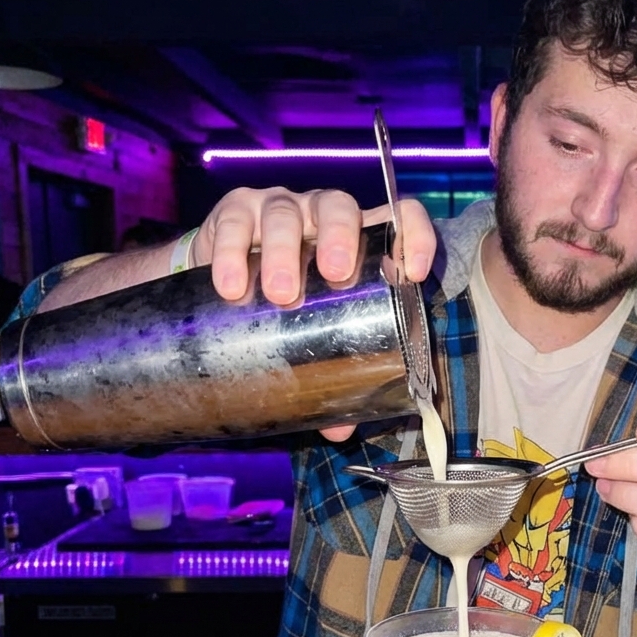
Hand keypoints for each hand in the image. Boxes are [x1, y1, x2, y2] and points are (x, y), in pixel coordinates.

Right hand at [190, 187, 436, 444]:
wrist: (222, 277)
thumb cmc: (288, 305)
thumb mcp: (316, 330)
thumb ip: (332, 374)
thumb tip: (340, 429)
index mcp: (358, 239)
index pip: (399, 217)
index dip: (413, 234)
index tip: (412, 270)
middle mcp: (322, 215)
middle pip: (339, 207)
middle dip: (340, 238)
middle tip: (335, 275)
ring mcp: (279, 208)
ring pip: (286, 215)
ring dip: (283, 251)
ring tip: (281, 294)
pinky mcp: (234, 211)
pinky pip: (234, 225)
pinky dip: (233, 254)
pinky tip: (231, 287)